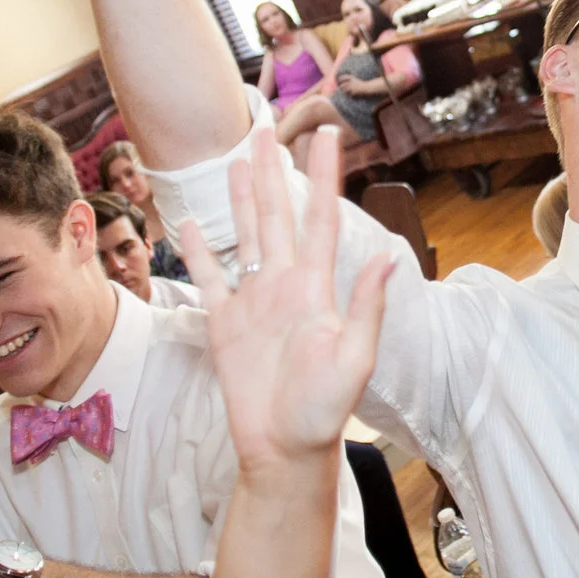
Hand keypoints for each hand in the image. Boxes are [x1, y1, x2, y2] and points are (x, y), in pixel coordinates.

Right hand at [173, 126, 392, 473]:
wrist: (284, 450)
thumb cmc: (322, 412)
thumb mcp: (352, 360)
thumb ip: (365, 308)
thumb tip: (388, 260)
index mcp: (315, 288)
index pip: (319, 218)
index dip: (323, 175)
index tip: (327, 133)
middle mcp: (284, 286)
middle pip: (277, 215)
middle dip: (275, 170)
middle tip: (268, 127)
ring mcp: (253, 303)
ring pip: (246, 236)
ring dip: (243, 198)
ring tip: (239, 159)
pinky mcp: (224, 325)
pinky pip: (209, 279)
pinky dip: (199, 251)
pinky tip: (190, 225)